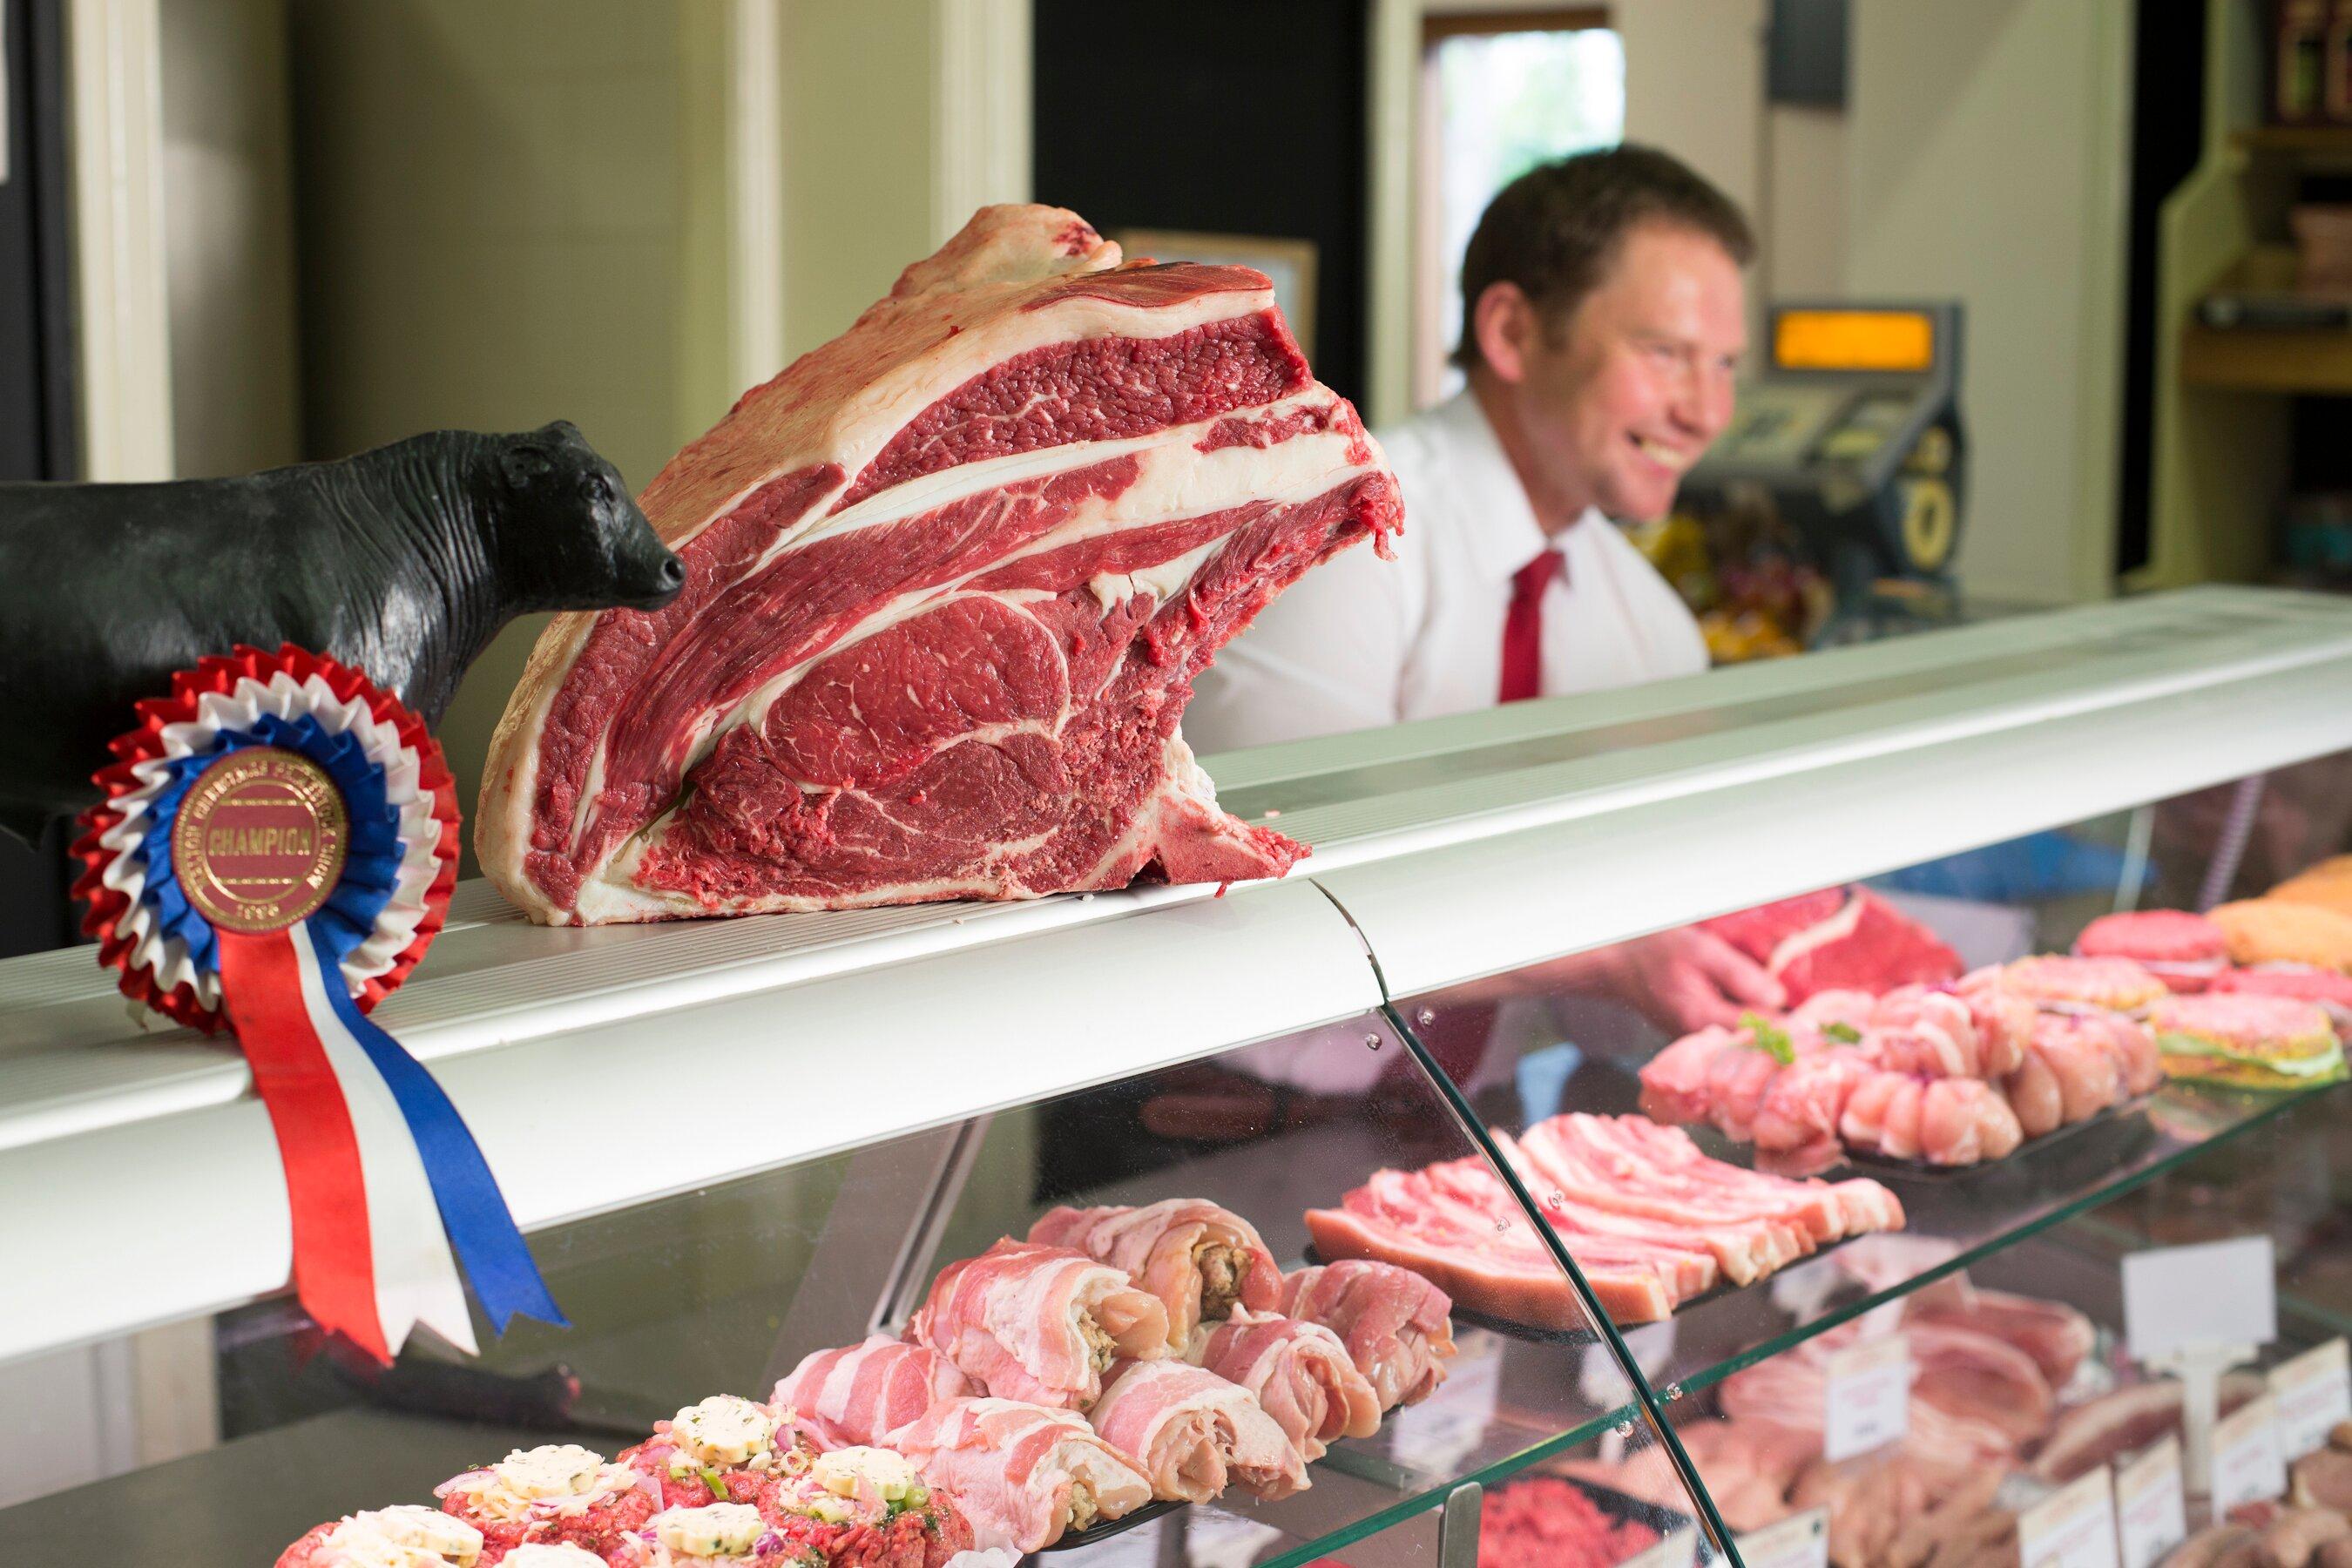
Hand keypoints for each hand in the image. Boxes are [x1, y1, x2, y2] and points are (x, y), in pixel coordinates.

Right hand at [1610, 927, 1786, 1032]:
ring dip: (1763, 1015)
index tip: (1814, 1008)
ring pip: (1745, 1033)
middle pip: (1756, 1036)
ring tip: (1780, 992)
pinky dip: (1745, 1013)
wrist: (1617, 963)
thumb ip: (1741, 975)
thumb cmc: (1656, 950)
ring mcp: (1698, 1039)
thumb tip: (1780, 999)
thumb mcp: (1701, 950)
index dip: (1792, 1020)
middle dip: (1779, 1016)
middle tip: (1803, 996)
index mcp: (1703, 1019)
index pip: (1762, 1032)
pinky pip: (1731, 1027)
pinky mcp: (1697, 1033)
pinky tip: (1752, 995)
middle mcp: (1702, 1038)